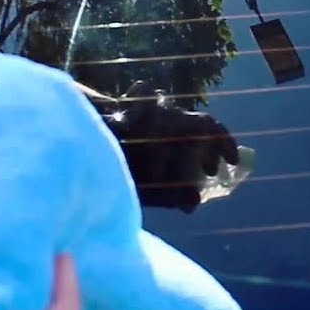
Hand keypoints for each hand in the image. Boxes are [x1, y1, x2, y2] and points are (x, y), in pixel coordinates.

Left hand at [102, 81, 239, 212]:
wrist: (76, 145)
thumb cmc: (119, 167)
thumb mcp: (152, 190)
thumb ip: (176, 195)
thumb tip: (194, 203)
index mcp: (179, 126)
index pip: (214, 129)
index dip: (227, 145)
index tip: (233, 163)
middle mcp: (166, 110)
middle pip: (196, 124)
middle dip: (206, 149)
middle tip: (208, 171)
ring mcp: (145, 106)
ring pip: (174, 118)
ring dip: (183, 140)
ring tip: (181, 162)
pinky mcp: (125, 107)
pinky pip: (149, 111)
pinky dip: (158, 127)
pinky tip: (152, 143)